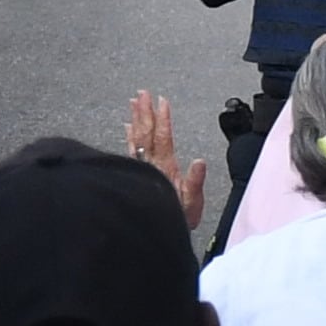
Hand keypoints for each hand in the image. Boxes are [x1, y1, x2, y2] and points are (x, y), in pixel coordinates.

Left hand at [123, 89, 209, 227]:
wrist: (157, 232)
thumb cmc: (177, 218)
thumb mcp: (191, 203)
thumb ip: (194, 182)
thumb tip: (199, 161)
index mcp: (165, 168)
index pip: (163, 138)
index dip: (163, 119)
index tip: (162, 101)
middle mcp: (150, 165)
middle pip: (147, 133)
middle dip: (145, 111)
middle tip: (143, 93)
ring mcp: (142, 167)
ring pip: (137, 138)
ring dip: (136, 118)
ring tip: (134, 102)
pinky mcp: (136, 172)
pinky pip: (130, 149)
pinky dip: (129, 135)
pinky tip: (127, 126)